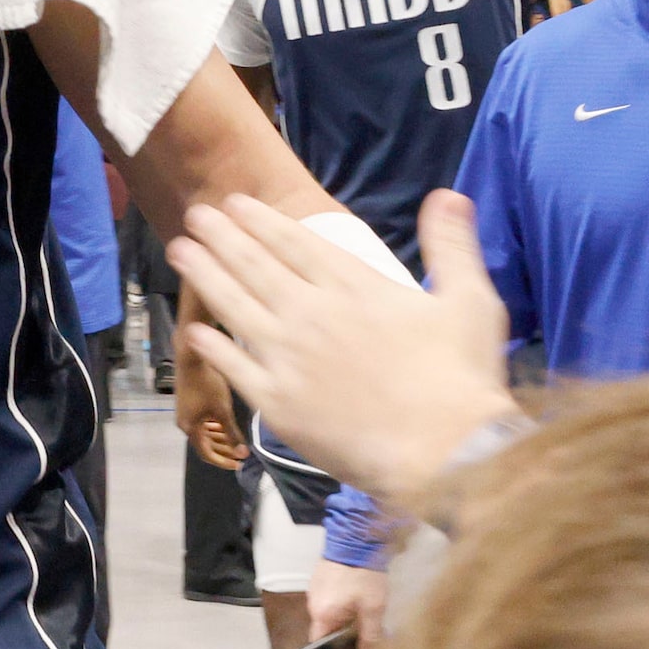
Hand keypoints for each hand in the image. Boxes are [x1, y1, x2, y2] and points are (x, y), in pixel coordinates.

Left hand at [168, 189, 517, 507]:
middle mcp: (310, 313)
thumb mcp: (469, 300)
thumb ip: (450, 244)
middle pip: (254, 265)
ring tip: (179, 250)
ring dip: (204, 274)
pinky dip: (210, 346)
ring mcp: (287, 357)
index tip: (234, 203)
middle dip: (221, 236)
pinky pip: (233, 366)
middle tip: (195, 214)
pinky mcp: (276, 402)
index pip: (294, 242)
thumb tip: (447, 194)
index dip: (259, 220)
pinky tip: (193, 329)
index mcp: (352, 286)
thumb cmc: (461, 379)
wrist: (442, 454)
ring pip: (234, 305)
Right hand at [171, 329, 248, 470]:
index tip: (238, 464)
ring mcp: (185, 413)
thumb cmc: (208, 384)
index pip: (206, 454)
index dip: (223, 461)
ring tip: (235, 441)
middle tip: (240, 455)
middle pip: (204, 445)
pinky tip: (224, 424)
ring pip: (204, 433)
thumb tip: (242, 453)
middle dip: (223, 451)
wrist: (191, 357)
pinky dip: (213, 427)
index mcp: (190, 428)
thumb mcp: (223, 410)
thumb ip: (232, 433)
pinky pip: (201, 422)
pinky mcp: (187, 403)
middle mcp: (184, 423)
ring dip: (219, 439)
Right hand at [307, 558, 389, 648]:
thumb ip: (370, 634)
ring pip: (327, 612)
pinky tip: (354, 593)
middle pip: (325, 627)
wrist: (354, 538)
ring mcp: (314, 589)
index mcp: (322, 614)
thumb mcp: (373, 607)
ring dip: (342, 614)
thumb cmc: (363, 574)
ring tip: (361, 608)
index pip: (318, 643)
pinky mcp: (318, 578)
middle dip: (342, 631)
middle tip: (362, 628)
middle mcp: (312, 603)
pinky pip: (327, 598)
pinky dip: (339, 600)